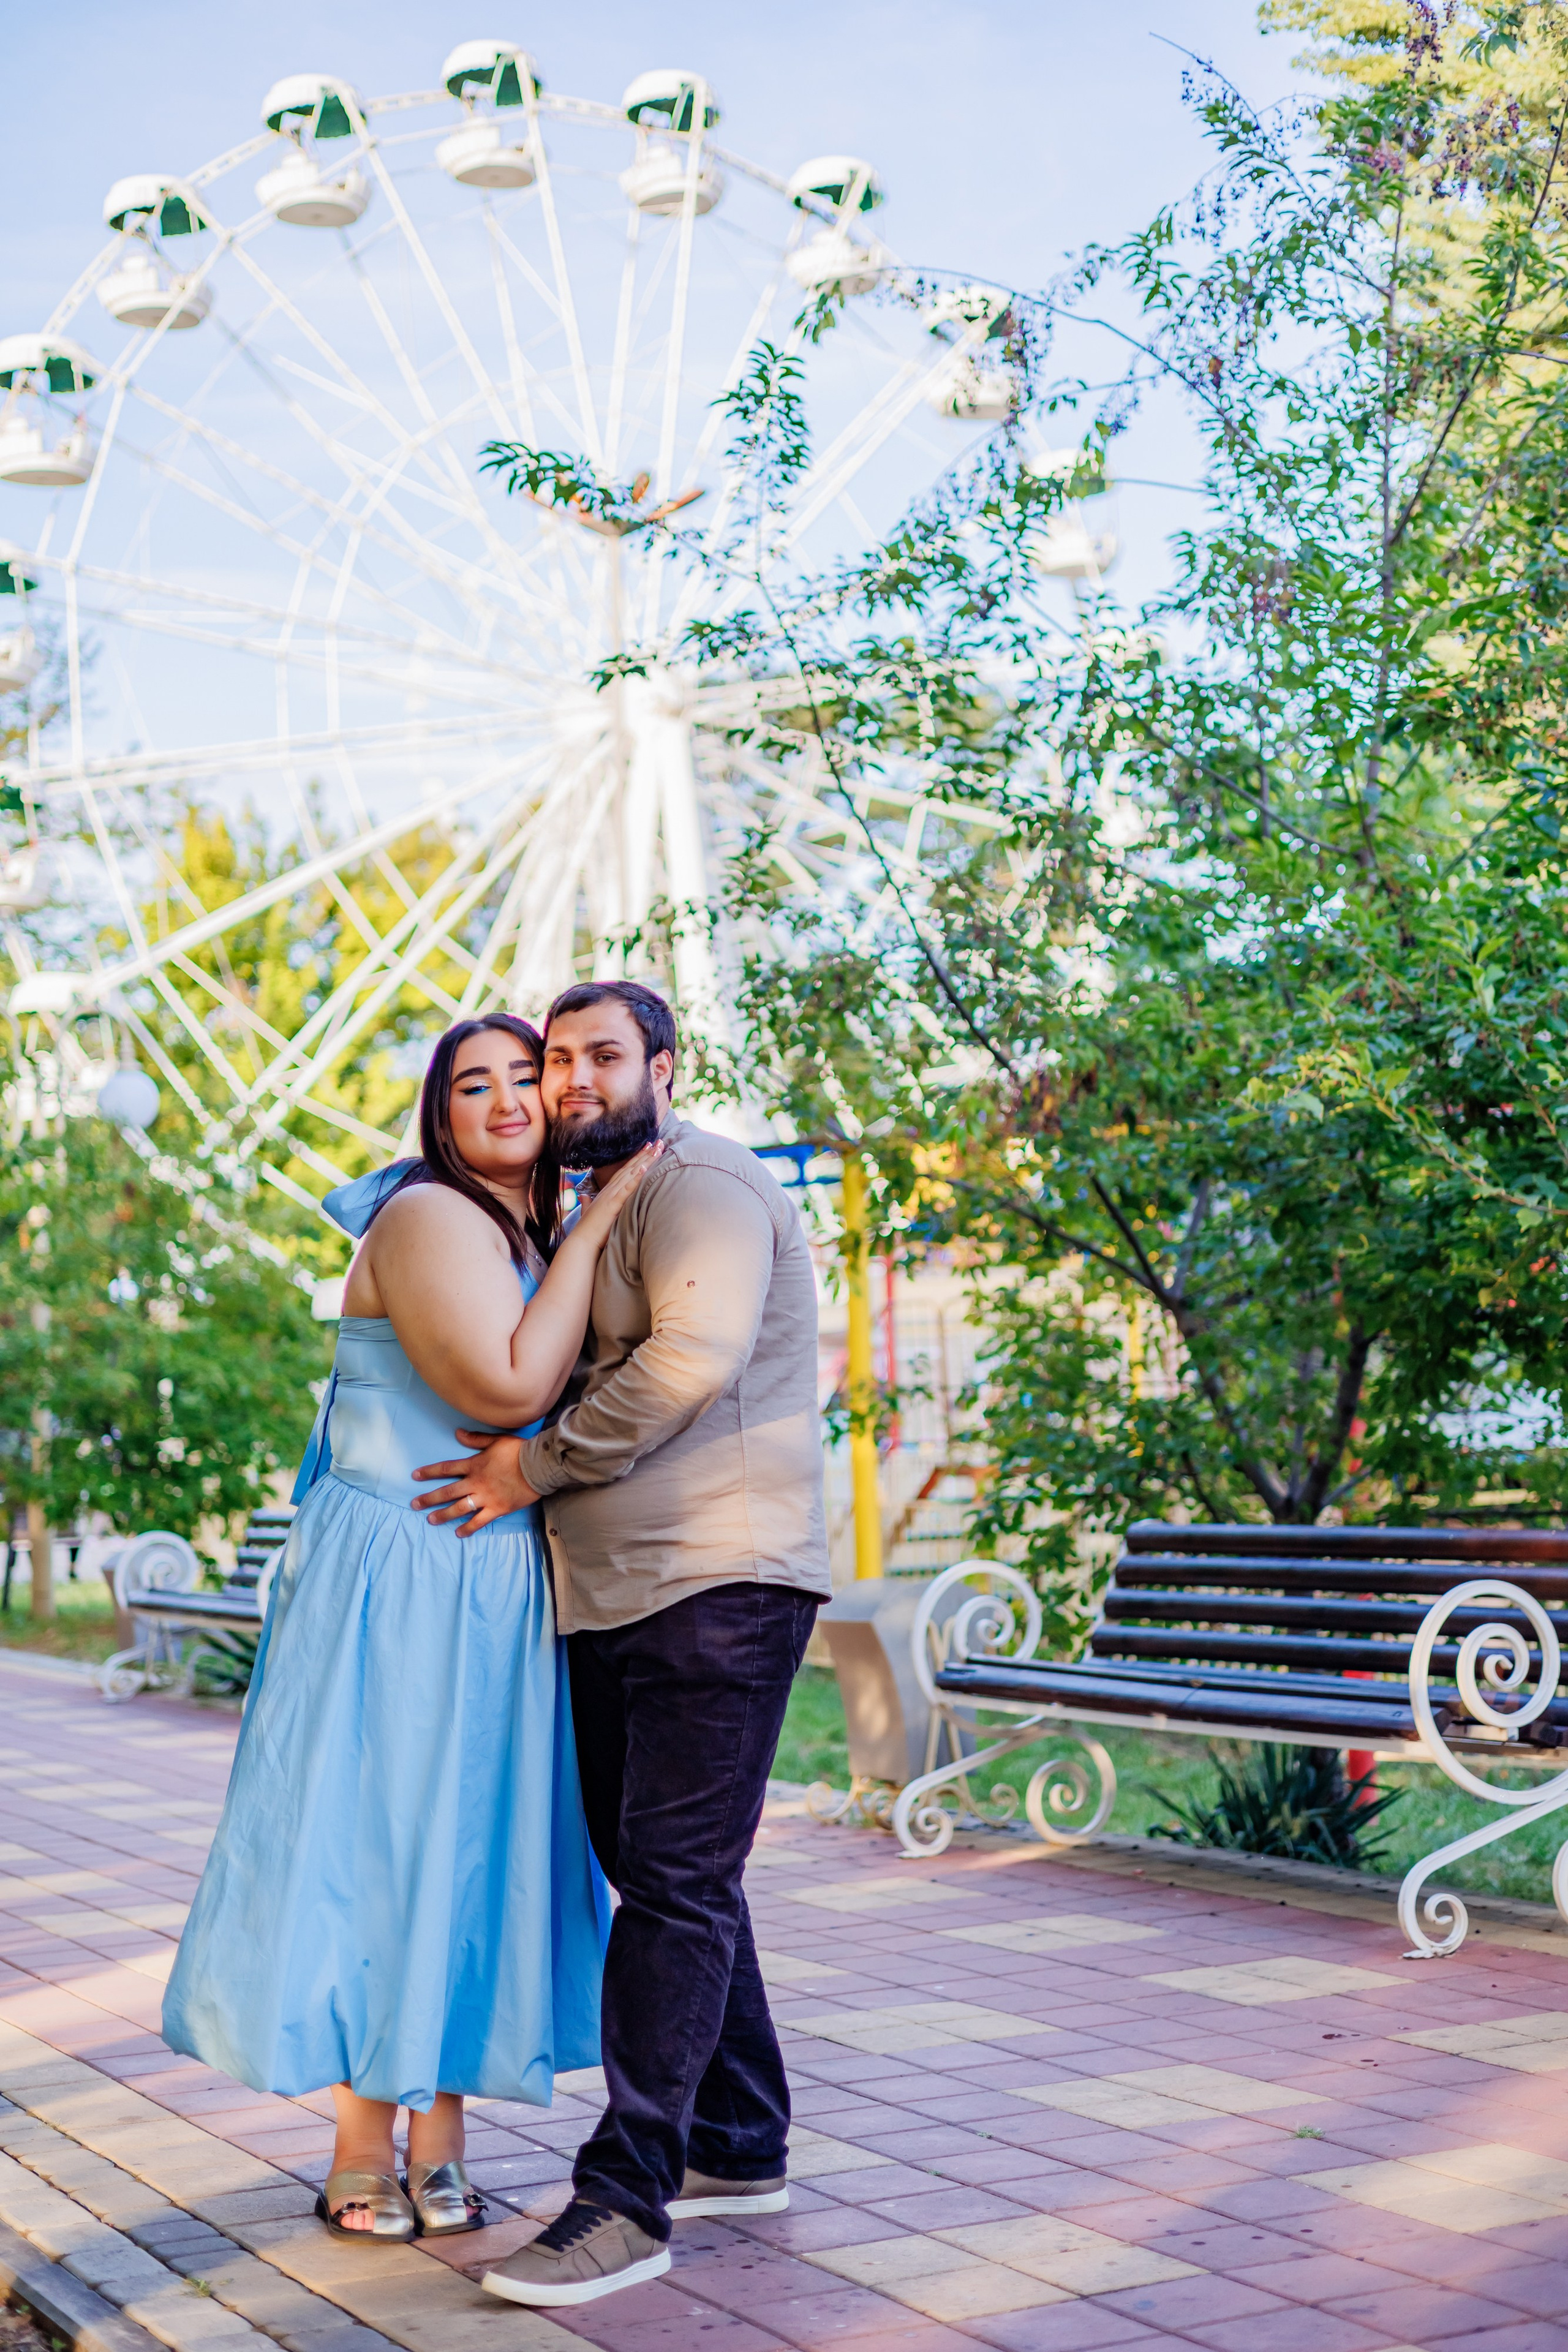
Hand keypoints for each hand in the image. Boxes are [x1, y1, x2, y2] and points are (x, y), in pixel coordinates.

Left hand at [411, 1430, 540, 1534]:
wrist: (538, 1466)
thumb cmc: (518, 1451)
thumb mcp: (496, 1440)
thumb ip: (475, 1439)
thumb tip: (457, 1433)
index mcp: (474, 1465)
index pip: (446, 1469)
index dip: (429, 1472)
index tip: (415, 1476)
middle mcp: (476, 1482)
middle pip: (447, 1492)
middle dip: (429, 1498)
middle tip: (414, 1504)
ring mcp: (486, 1497)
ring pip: (459, 1508)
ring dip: (443, 1515)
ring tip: (431, 1520)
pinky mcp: (497, 1509)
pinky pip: (479, 1521)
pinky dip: (468, 1528)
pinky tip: (458, 1533)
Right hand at [574, 1140, 665, 1245]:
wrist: (582, 1242)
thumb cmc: (588, 1230)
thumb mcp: (589, 1212)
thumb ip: (587, 1202)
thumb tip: (583, 1196)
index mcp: (607, 1192)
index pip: (625, 1171)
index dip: (636, 1159)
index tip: (647, 1147)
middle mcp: (610, 1190)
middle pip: (630, 1168)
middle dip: (645, 1154)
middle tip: (658, 1142)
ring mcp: (611, 1196)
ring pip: (631, 1174)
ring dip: (645, 1161)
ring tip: (657, 1149)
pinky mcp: (612, 1204)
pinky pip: (626, 1189)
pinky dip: (635, 1178)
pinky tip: (644, 1168)